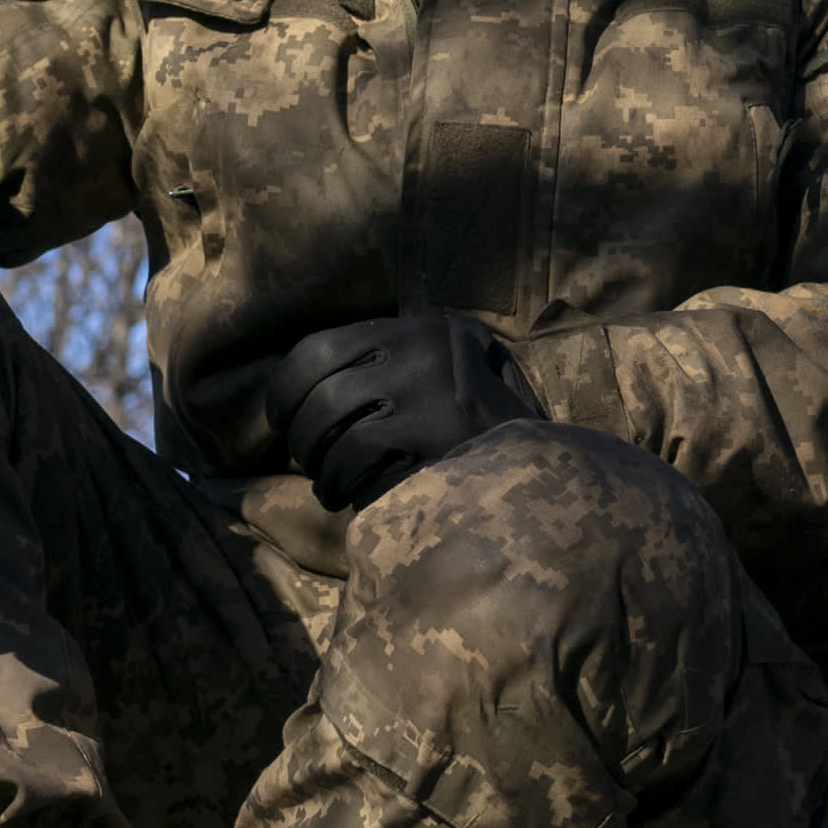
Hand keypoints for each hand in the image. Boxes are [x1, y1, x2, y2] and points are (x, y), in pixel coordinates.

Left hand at [265, 314, 544, 510]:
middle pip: (319, 398)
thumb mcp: (439, 367)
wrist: (550, 460)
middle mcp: (421, 355)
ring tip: (328, 485)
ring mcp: (429, 400)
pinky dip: (344, 486)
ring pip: (334, 437)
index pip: (318, 349)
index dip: (283, 389)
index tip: (277, 417)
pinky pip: (360, 467)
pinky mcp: (435, 446)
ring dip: (320, 469)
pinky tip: (350, 496)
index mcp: (417, 330)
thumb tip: (298, 384)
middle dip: (300, 438)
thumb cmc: (480, 417)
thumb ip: (383, 363)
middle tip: (307, 459)